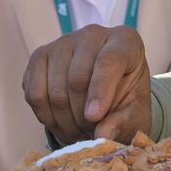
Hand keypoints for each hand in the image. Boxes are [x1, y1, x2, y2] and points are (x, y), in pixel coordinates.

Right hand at [22, 24, 152, 144]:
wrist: (106, 93)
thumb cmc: (126, 100)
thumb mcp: (136, 114)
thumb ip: (125, 123)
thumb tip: (103, 135)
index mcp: (124, 41)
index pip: (108, 61)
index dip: (99, 90)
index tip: (94, 117)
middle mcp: (92, 34)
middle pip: (76, 78)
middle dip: (82, 116)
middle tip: (91, 133)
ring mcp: (62, 43)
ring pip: (54, 90)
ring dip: (65, 121)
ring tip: (79, 130)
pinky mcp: (39, 56)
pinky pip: (34, 93)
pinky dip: (46, 116)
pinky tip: (60, 122)